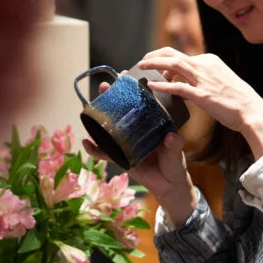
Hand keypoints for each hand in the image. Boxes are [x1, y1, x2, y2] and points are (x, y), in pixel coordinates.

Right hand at [82, 81, 196, 225]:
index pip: (141, 103)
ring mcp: (127, 143)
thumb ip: (174, 146)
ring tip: (86, 107)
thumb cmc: (175, 164)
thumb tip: (171, 136)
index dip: (133, 90)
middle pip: (121, 112)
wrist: (169, 186)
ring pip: (109, 128)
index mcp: (151, 124)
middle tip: (104, 86)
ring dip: (97, 118)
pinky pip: (105, 153)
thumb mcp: (176, 153)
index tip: (127, 76)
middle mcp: (137, 130)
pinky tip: (86, 143)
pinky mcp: (120, 157)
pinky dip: (94, 149)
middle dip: (111, 98)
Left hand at [138, 47, 262, 132]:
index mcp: (209, 60)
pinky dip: (162, 86)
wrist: (251, 110)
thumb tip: (182, 85)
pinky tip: (151, 87)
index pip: (181, 55)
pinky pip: (178, 87)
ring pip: (173, 65)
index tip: (155, 67)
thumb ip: (201, 79)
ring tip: (141, 68)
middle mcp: (205, 65)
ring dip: (154, 64)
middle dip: (155, 56)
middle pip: (173, 54)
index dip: (164, 60)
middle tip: (142, 62)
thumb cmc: (236, 100)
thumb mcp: (219, 81)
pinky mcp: (203, 95)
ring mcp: (204, 79)